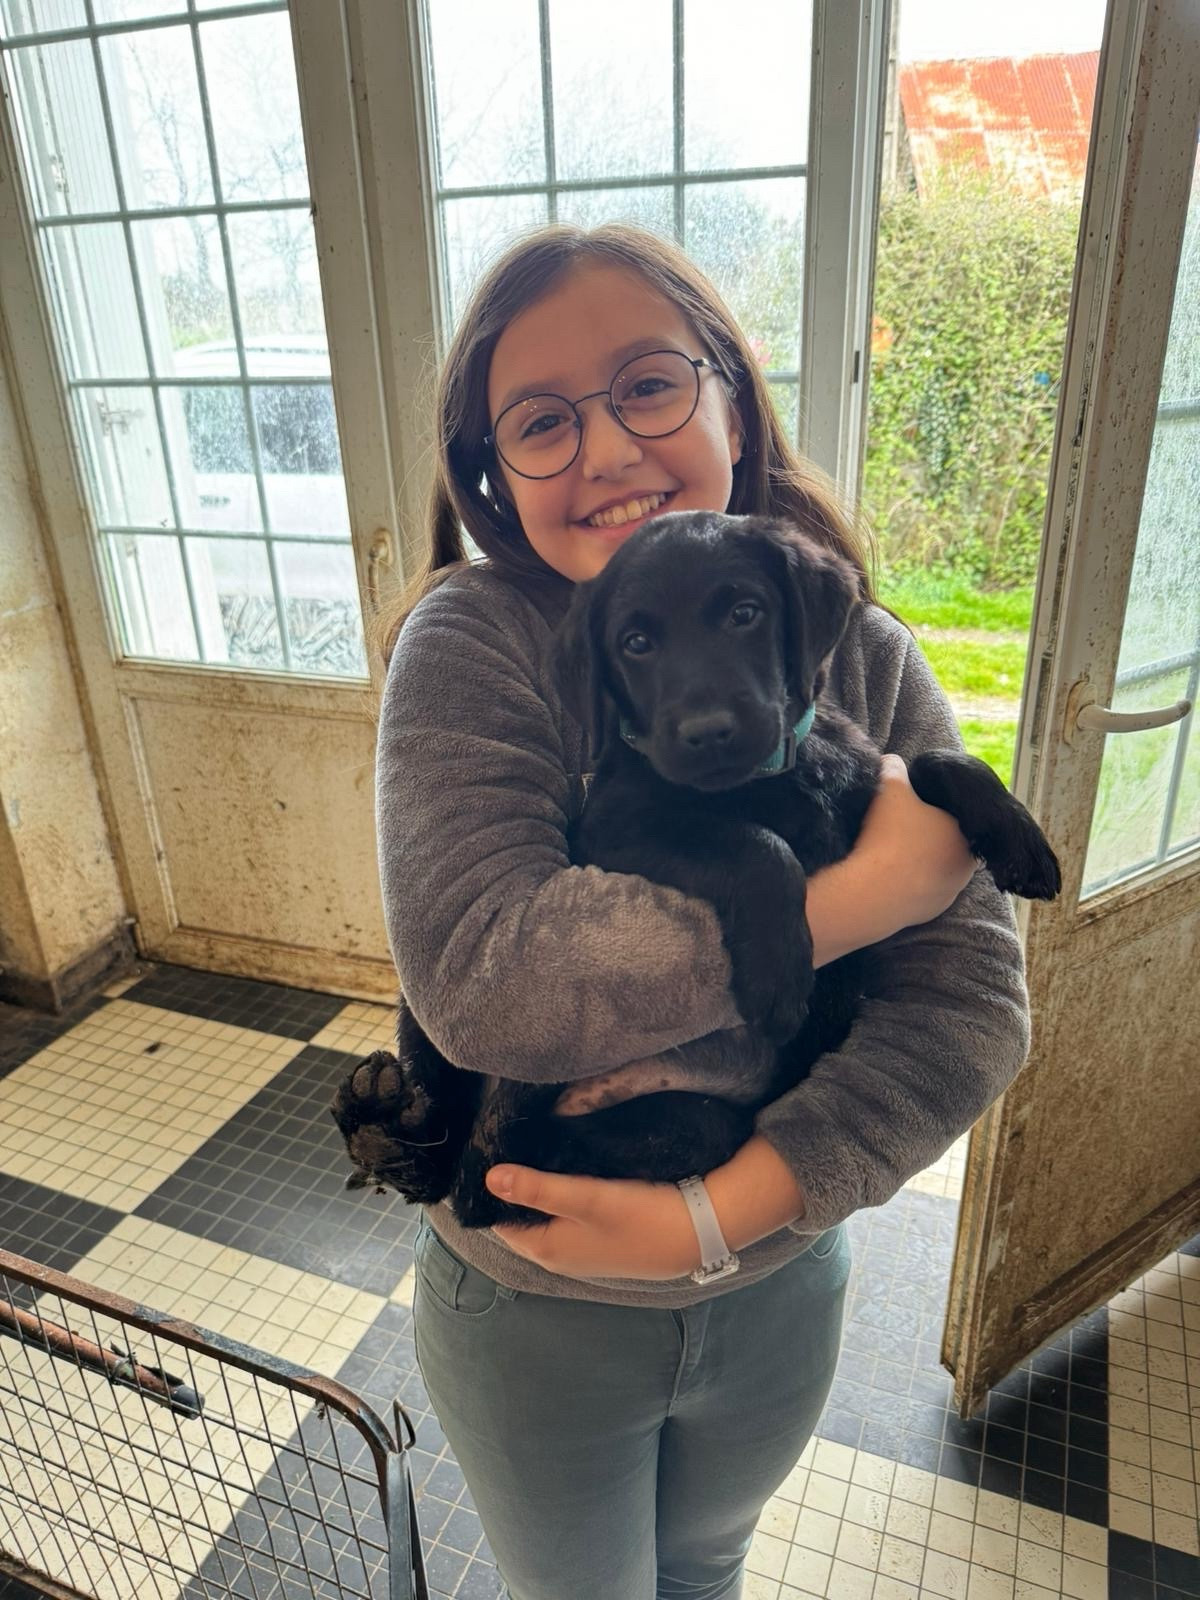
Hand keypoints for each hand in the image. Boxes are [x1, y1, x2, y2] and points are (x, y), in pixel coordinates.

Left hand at [486, 1165, 699, 1279]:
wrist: (698, 1234)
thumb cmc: (640, 1217)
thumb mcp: (586, 1197)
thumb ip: (538, 1188)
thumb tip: (490, 1178)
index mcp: (546, 1250)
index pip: (501, 1221)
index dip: (495, 1191)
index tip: (492, 1153)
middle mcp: (560, 1257)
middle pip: (524, 1218)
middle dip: (518, 1188)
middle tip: (514, 1144)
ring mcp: (583, 1251)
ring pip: (548, 1216)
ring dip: (542, 1191)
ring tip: (536, 1150)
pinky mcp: (603, 1241)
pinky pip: (569, 1217)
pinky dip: (564, 1197)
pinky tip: (570, 1169)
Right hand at [856, 753, 976, 927]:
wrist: (870, 892)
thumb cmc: (888, 835)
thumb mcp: (889, 786)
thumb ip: (894, 767)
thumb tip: (892, 762)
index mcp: (965, 834)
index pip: (956, 817)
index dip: (934, 810)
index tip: (912, 808)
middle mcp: (966, 868)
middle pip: (946, 844)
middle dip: (926, 836)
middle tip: (899, 827)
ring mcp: (949, 894)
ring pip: (934, 870)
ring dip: (917, 862)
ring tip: (888, 853)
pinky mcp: (929, 914)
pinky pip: (919, 892)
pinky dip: (906, 884)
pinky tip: (885, 876)